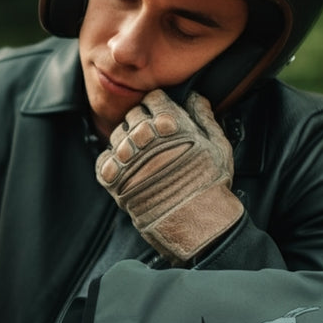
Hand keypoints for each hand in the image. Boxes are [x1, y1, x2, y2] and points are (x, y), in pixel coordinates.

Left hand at [95, 89, 243, 263]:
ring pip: (117, 135)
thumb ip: (205, 117)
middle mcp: (144, 135)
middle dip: (142, 124)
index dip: (158, 107)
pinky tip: (128, 172)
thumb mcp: (218, 146)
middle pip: (134, 115)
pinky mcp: (114, 179)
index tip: (162, 120)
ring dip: (127, 144)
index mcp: (169, 122)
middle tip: (153, 144)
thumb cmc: (209, 187)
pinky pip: (104, 160)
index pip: (153, 99)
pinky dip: (113, 164)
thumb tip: (195, 98)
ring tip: (142, 161)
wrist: (194, 224)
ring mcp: (126, 157)